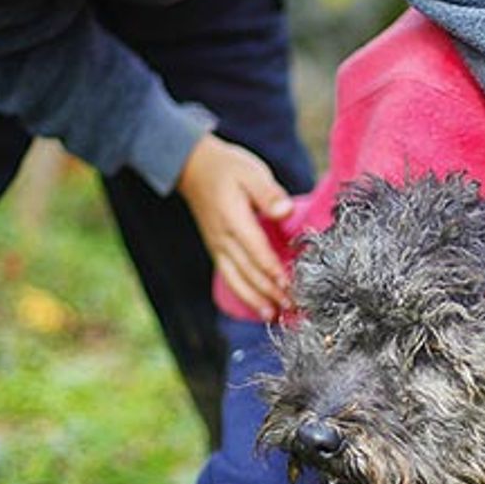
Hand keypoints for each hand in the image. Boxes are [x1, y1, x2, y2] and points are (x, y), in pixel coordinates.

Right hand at [177, 133, 293, 320]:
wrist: (193, 167)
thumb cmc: (227, 167)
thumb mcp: (251, 171)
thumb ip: (268, 193)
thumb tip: (285, 211)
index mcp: (233, 219)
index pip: (256, 251)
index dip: (273, 270)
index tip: (290, 286)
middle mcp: (223, 238)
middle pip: (248, 271)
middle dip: (270, 292)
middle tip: (292, 307)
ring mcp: (217, 246)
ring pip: (236, 280)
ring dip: (256, 299)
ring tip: (274, 316)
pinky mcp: (217, 250)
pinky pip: (230, 277)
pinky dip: (244, 294)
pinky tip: (257, 306)